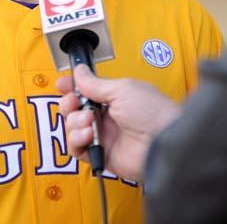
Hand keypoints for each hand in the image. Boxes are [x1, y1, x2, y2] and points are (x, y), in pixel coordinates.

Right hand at [57, 64, 180, 181]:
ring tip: (90, 122)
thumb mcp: (121, 89)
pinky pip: (77, 149)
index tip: (62, 84)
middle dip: (70, 104)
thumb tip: (79, 71)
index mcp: (114, 97)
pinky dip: (77, 140)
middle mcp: (107, 116)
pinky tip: (89, 135)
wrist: (163, 142)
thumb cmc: (151, 112)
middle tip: (76, 103)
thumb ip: (95, 84)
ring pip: (72, 128)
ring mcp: (103, 136)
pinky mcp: (101, 155)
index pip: (85, 90)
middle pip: (74, 109)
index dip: (71, 87)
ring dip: (75, 122)